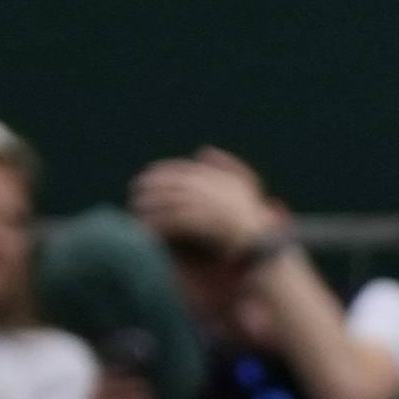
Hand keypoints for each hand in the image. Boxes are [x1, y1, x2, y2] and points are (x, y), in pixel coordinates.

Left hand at [130, 148, 287, 258]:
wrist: (263, 247)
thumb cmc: (254, 222)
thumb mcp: (245, 188)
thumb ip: (227, 166)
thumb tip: (202, 151)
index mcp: (218, 179)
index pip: (183, 169)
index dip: (163, 171)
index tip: (148, 174)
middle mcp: (212, 189)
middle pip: (173, 183)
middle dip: (151, 186)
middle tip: (134, 190)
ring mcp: (208, 206)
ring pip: (170, 201)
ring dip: (151, 204)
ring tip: (136, 209)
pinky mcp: (204, 224)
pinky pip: (174, 221)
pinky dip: (158, 223)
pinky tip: (146, 227)